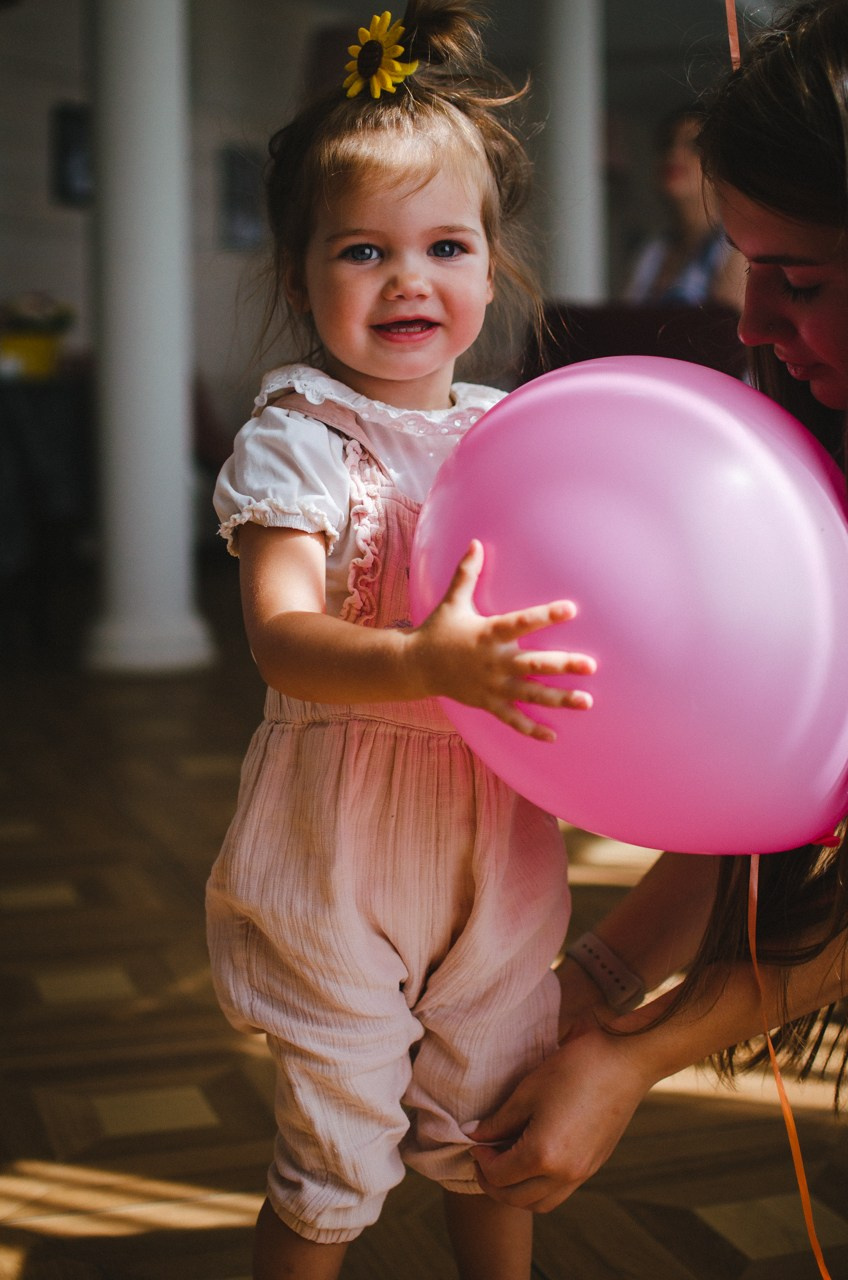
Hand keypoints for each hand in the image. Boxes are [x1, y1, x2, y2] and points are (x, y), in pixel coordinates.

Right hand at [412, 541, 595, 739]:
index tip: (571, 608)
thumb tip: (476, 542)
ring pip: (530, 694)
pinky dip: (531, 728)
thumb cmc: (439, 629)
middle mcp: (492, 661)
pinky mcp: (487, 703)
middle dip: (563, 665)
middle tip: (591, 665)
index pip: (520, 622)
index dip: (545, 615)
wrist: (415, 665)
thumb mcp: (453, 601)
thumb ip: (467, 573)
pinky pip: (512, 719)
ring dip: (558, 699)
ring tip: (586, 701)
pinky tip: (554, 735)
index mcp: (487, 633)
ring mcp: (491, 685)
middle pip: (533, 664)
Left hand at [467, 1027, 654, 1211]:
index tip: (476, 1141)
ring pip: (540, 1204)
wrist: (623, 1061)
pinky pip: (560, 1193)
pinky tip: (532, 1160)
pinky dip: (539, 1187)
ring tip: (506, 1163)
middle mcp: (564, 1174)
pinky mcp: (594, 1166)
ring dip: (517, 1192)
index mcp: (543, 1155)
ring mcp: (582, 1173)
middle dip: (494, 1183)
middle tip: (484, 1158)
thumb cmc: (573, 1068)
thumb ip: (498, 1120)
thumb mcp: (528, 1091)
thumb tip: (474, 1134)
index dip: (481, 1161)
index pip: (499, 1175)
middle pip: (517, 1199)